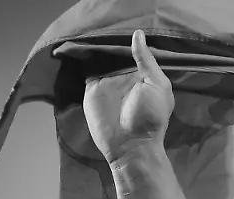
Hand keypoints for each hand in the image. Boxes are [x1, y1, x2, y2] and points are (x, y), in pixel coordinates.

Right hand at [83, 30, 174, 164]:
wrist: (130, 144)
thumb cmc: (151, 117)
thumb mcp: (158, 86)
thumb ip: (147, 61)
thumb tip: (138, 34)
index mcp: (143, 73)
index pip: (132, 49)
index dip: (125, 37)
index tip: (116, 19)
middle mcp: (124, 74)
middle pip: (114, 51)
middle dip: (107, 37)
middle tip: (97, 19)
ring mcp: (107, 80)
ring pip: (99, 57)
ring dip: (93, 45)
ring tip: (85, 25)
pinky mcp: (92, 87)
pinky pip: (85, 68)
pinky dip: (80, 57)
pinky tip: (75, 42)